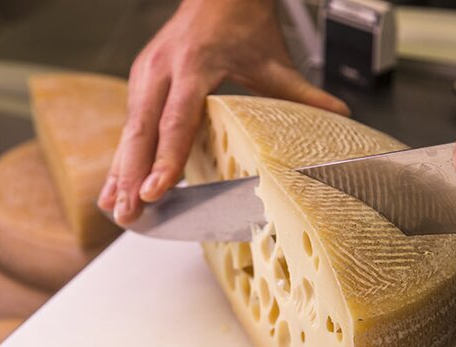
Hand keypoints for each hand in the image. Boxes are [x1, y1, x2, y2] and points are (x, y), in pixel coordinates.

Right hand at [98, 0, 349, 224]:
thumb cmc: (242, 23)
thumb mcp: (273, 61)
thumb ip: (302, 93)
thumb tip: (339, 116)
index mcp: (195, 65)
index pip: (177, 121)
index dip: (166, 159)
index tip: (156, 192)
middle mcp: (162, 69)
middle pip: (142, 131)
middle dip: (131, 177)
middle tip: (129, 214)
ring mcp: (146, 74)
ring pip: (129, 131)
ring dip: (120, 172)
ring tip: (116, 209)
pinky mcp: (140, 80)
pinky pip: (129, 124)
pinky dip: (122, 157)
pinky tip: (117, 183)